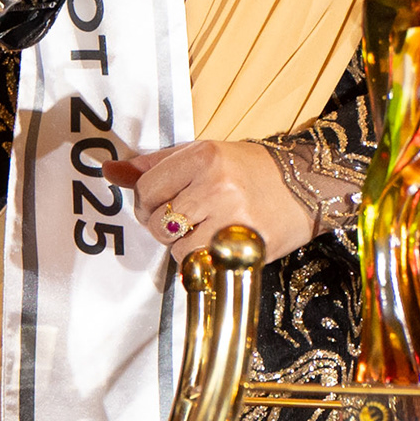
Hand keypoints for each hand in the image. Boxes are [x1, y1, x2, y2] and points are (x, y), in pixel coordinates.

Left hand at [107, 139, 312, 262]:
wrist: (310, 187)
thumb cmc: (253, 171)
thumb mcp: (203, 156)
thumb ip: (155, 166)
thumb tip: (109, 170)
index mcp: (203, 155)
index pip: (146, 189)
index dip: (147, 202)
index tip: (163, 203)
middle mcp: (216, 184)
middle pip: (158, 220)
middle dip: (165, 226)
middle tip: (189, 218)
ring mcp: (232, 217)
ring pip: (177, 248)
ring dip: (186, 246)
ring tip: (208, 231)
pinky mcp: (245, 246)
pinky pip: (201, 265)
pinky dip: (204, 261)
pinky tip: (220, 245)